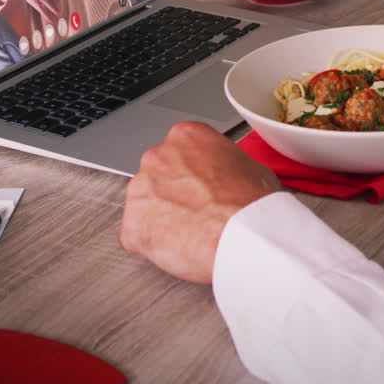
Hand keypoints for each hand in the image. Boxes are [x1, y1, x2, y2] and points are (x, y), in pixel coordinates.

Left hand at [120, 122, 281, 283]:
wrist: (244, 235)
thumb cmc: (251, 204)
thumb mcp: (248, 165)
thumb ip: (222, 164)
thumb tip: (226, 176)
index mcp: (186, 136)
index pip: (180, 151)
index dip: (193, 173)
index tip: (202, 186)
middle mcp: (158, 157)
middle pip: (158, 175)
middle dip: (173, 193)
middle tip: (198, 211)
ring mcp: (141, 189)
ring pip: (145, 204)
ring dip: (161, 217)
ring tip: (190, 232)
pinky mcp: (132, 223)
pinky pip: (136, 234)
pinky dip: (152, 243)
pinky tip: (177, 246)